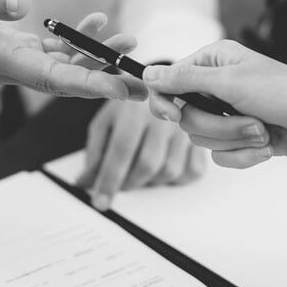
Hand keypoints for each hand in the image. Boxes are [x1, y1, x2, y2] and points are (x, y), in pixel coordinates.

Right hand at [0, 0, 146, 100]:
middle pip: (68, 80)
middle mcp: (12, 67)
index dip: (89, 85)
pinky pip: (53, 52)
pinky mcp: (15, 49)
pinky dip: (77, 40)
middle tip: (146, 79)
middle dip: (107, 79)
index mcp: (0, 61)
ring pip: (65, 66)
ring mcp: (15, 60)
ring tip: (130, 41)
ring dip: (98, 57)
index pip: (53, 80)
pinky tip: (95, 21)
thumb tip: (26, 1)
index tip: (121, 89)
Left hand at [76, 98, 206, 210]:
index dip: (109, 180)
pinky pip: (193, 171)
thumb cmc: (130, 105)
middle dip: (129, 183)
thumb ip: (95, 152)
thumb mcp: (105, 121)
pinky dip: (177, 179)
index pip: (121, 152)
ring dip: (152, 182)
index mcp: (134, 110)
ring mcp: (184, 128)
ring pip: (170, 171)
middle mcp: (162, 118)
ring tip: (141, 171)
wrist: (162, 84)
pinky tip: (164, 168)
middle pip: (148, 165)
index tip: (101, 202)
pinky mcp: (200, 138)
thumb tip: (86, 182)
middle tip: (119, 184)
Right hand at [142, 40, 286, 168]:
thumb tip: (148, 75)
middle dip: (218, 125)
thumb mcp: (231, 82)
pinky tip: (267, 144)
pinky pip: (222, 155)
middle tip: (246, 118)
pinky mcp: (241, 137)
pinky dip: (245, 154)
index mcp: (213, 62)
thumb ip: (184, 79)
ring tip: (262, 129)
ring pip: (203, 137)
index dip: (166, 102)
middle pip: (186, 116)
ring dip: (235, 139)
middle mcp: (218, 85)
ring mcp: (229, 112)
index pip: (169, 82)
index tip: (172, 116)